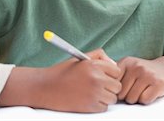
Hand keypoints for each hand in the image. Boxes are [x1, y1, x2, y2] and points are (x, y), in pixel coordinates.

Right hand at [0, 49, 121, 112]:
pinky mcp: (89, 106)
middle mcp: (96, 78)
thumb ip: (99, 56)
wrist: (46, 88)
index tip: (105, 76)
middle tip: (100, 86)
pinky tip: (88, 100)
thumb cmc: (64, 72)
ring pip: (112, 98)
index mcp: (94, 64)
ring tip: (94, 93)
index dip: (112, 74)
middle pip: (117, 85)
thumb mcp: (81, 58)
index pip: (117, 70)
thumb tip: (114, 65)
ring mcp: (93, 93)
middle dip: (111, 86)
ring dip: (106, 97)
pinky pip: (104, 108)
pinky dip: (99, 106)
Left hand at [117, 51, 163, 104]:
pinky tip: (150, 91)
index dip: (118, 89)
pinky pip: (144, 100)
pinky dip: (146, 100)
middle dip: (127, 95)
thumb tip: (101, 85)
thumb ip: (115, 74)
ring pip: (132, 99)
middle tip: (136, 87)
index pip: (113, 84)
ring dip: (137, 98)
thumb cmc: (143, 73)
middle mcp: (136, 66)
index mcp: (126, 61)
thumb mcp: (128, 67)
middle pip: (122, 94)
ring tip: (143, 89)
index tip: (125, 86)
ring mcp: (147, 74)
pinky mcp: (157, 83)